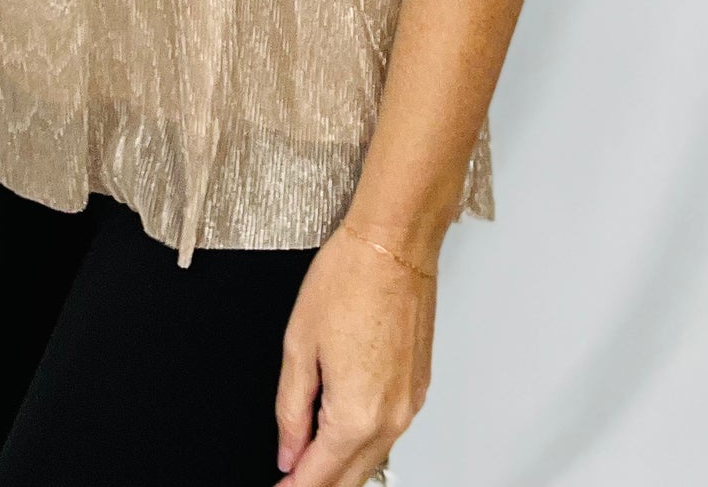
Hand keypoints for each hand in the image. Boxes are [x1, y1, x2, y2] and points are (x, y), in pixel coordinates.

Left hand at [273, 224, 436, 485]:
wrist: (393, 245)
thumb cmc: (348, 279)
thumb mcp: (298, 345)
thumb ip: (290, 409)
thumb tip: (288, 452)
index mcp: (356, 414)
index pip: (320, 477)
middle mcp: (390, 419)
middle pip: (351, 479)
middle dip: (318, 484)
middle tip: (288, 479)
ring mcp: (409, 406)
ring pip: (372, 459)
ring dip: (341, 466)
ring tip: (307, 455)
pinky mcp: (419, 389)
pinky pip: (388, 433)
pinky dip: (363, 442)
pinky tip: (340, 429)